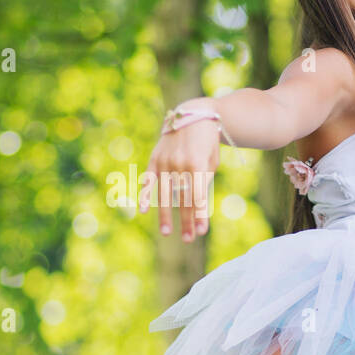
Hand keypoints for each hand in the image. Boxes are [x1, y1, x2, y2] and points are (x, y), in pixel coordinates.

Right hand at [139, 117, 220, 240]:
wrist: (193, 115)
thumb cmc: (206, 142)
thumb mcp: (211, 161)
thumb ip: (204, 182)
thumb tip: (195, 207)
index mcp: (197, 165)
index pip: (198, 197)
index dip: (199, 216)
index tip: (201, 232)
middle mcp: (179, 164)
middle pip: (182, 199)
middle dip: (186, 221)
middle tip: (189, 239)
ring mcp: (165, 162)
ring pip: (165, 194)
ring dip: (166, 214)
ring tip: (167, 232)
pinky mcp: (155, 158)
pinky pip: (149, 180)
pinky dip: (146, 195)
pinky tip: (144, 210)